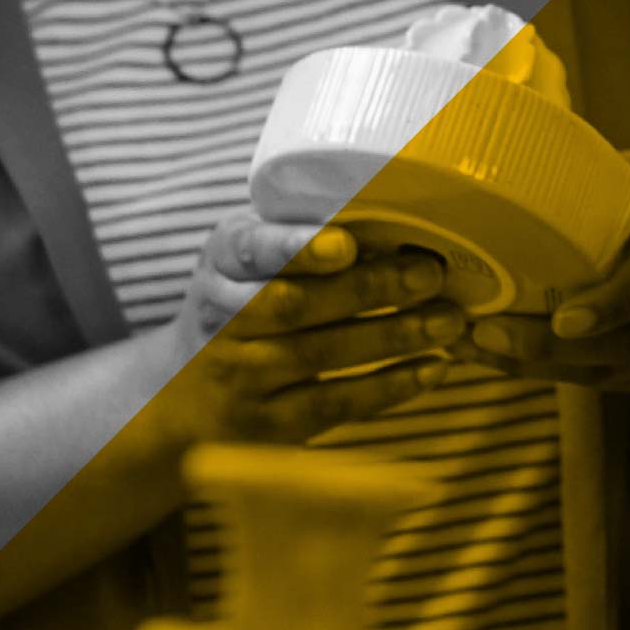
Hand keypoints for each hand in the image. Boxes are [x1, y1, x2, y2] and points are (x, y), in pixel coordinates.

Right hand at [158, 207, 474, 447]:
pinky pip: (335, 404)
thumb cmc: (238, 302)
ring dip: (393, 335)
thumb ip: (298, 233)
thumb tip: (396, 205)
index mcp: (222, 261)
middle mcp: (223, 319)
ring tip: (449, 320)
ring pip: (321, 355)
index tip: (346, 244)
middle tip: (429, 273)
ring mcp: (244, 377)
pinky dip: (389, 386)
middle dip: (368, 288)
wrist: (180, 395)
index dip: (297, 248)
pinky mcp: (271, 424)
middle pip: (294, 305)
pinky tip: (434, 367)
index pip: (251, 250)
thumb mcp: (246, 256)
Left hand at [462, 151, 629, 388]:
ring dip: (539, 366)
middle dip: (551, 347)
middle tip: (485, 333)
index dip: (612, 303)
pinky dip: (553, 373)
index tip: (562, 320)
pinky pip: (609, 381)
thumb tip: (500, 159)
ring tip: (475, 347)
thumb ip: (590, 176)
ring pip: (612, 369)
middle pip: (629, 339)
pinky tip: (504, 360)